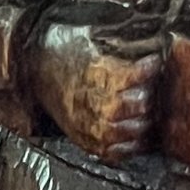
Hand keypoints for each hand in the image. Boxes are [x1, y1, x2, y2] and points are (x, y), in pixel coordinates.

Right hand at [32, 8, 168, 160]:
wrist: (34, 72)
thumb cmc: (64, 53)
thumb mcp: (88, 37)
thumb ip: (117, 42)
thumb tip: (148, 39)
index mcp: (93, 73)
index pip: (132, 76)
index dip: (148, 69)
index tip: (154, 62)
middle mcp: (91, 102)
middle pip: (137, 105)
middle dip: (150, 95)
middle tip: (154, 88)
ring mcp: (88, 125)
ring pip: (130, 131)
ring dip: (145, 121)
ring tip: (148, 111)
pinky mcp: (85, 141)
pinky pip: (115, 152)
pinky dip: (130, 145)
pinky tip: (137, 132)